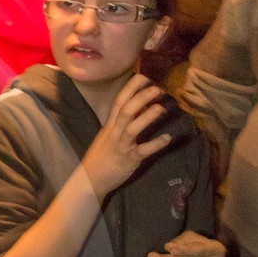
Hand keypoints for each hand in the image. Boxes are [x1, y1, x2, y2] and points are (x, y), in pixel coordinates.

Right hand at [82, 73, 171, 196]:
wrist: (90, 180)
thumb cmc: (102, 156)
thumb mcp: (109, 135)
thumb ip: (123, 122)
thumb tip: (141, 107)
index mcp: (110, 125)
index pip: (119, 101)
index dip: (131, 87)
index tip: (144, 76)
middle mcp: (114, 133)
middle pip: (126, 110)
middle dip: (141, 97)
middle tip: (158, 89)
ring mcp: (121, 146)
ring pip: (132, 128)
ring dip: (147, 117)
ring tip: (162, 108)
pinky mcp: (128, 160)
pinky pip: (142, 151)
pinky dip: (155, 144)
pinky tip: (167, 138)